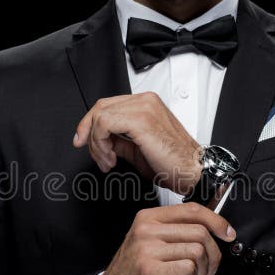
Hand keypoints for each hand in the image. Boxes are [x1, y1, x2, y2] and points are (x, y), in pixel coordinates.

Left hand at [73, 92, 202, 194]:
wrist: (191, 172)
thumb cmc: (173, 163)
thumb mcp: (137, 149)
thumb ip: (119, 139)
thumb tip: (102, 141)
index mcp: (146, 104)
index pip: (107, 105)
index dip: (89, 124)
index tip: (82, 141)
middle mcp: (145, 101)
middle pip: (100, 107)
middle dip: (88, 134)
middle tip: (97, 156)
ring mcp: (143, 107)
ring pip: (100, 116)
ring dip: (96, 143)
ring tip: (108, 161)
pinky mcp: (140, 119)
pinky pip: (105, 124)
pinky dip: (101, 143)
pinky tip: (111, 158)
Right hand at [94, 203, 235, 274]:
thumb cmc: (135, 271)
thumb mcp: (151, 242)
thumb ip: (176, 231)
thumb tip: (214, 226)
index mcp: (149, 218)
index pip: (192, 210)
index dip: (216, 221)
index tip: (227, 233)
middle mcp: (146, 229)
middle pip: (200, 232)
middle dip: (213, 254)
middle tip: (208, 268)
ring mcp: (147, 249)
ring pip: (197, 251)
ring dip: (202, 269)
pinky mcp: (150, 271)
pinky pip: (188, 268)